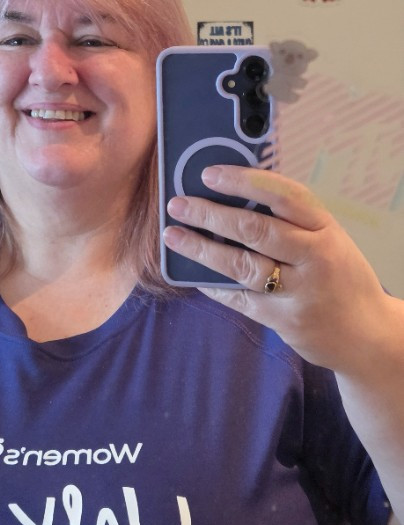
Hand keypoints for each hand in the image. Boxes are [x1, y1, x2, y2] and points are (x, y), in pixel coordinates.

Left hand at [162, 165, 393, 374]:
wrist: (365, 335)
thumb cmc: (341, 279)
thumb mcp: (327, 242)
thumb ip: (290, 224)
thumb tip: (233, 202)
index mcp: (326, 229)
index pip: (283, 195)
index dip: (243, 182)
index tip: (210, 174)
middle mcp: (314, 257)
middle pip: (255, 230)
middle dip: (210, 214)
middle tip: (178, 204)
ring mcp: (298, 291)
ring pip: (242, 265)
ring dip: (201, 248)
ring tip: (173, 235)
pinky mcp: (281, 319)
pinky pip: (238, 297)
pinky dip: (211, 284)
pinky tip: (190, 274)